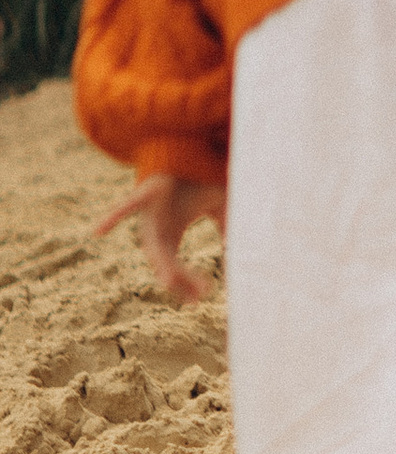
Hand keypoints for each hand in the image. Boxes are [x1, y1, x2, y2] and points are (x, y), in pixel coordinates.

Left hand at [93, 172, 227, 306]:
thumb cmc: (196, 181)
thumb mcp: (219, 205)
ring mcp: (148, 216)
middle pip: (164, 264)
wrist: (184, 154)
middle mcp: (155, 231)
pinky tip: (98, 232)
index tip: (200, 299)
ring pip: (152, 245)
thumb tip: (239, 248)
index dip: (186, 284)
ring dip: (161, 263)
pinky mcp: (143, 195)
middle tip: (197, 298)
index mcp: (169, 237)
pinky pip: (126, 207)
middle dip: (180, 281)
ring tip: (169, 281)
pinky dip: (113, 218)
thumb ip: (227, 226)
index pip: (175, 268)